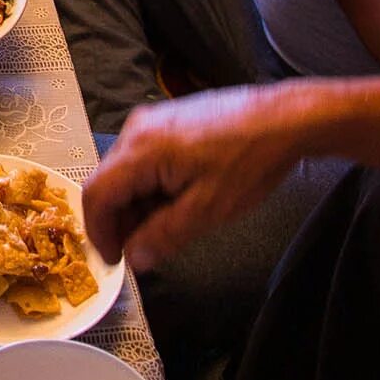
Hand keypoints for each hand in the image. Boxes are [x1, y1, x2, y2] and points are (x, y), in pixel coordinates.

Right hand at [84, 83, 308, 270]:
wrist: (283, 119)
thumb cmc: (248, 162)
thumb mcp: (207, 210)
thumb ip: (163, 236)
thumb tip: (133, 259)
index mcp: (140, 149)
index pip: (95, 195)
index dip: (99, 233)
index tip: (116, 260)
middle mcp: (136, 129)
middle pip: (107, 182)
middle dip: (119, 220)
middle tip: (142, 248)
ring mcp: (151, 121)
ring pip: (125, 171)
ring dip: (136, 203)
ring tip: (166, 226)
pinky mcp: (167, 120)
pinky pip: (143, 158)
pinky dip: (149, 185)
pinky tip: (176, 200)